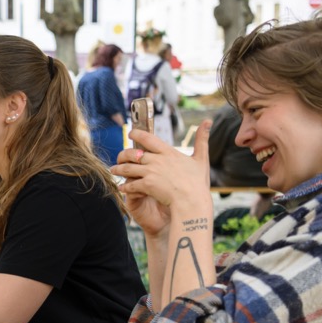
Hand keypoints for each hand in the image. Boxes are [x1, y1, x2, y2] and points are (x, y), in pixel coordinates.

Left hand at [113, 122, 212, 236]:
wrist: (192, 201)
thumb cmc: (197, 182)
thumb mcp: (201, 158)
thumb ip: (202, 139)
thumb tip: (208, 121)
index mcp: (168, 152)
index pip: (148, 138)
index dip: (136, 133)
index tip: (130, 132)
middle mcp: (157, 160)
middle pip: (132, 153)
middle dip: (123, 154)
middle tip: (119, 157)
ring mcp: (150, 172)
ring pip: (128, 168)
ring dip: (118, 169)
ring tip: (113, 170)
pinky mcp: (146, 185)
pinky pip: (130, 184)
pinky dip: (124, 185)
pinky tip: (121, 187)